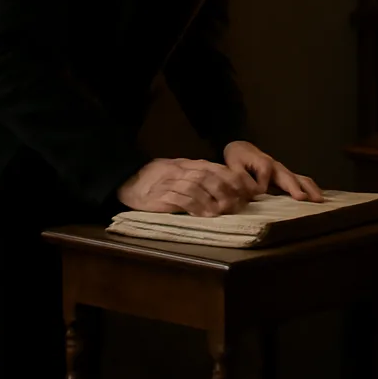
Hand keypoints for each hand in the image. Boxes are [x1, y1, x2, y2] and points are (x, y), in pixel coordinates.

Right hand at [116, 157, 259, 215]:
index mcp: (192, 164)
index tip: (247, 194)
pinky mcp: (162, 196)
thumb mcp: (183, 171)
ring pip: (199, 187)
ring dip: (214, 200)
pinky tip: (204, 214)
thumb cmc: (160, 178)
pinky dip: (195, 207)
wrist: (130, 180)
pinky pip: (182, 200)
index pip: (219, 169)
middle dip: (228, 192)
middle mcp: (185, 171)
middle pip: (212, 178)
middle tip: (238, 205)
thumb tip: (230, 185)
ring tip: (224, 211)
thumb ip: (203, 176)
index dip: (235, 181)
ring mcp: (173, 182)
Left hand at [223, 141, 323, 202]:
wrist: (242, 149)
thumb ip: (242, 178)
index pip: (265, 178)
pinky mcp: (286, 176)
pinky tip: (318, 197)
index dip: (261, 187)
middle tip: (304, 199)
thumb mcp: (234, 166)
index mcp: (264, 163)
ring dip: (310, 188)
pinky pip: (301, 181)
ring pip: (300, 178)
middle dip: (297, 188)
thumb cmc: (238, 158)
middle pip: (290, 177)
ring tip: (319, 200)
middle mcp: (277, 166)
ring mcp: (284, 171)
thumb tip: (256, 192)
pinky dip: (310, 188)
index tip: (256, 195)